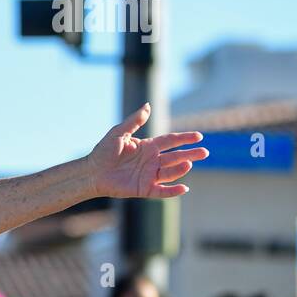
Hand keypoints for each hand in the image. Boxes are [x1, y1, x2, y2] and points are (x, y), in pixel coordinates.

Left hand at [85, 103, 207, 198]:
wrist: (91, 172)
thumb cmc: (103, 152)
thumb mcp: (118, 133)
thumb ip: (134, 121)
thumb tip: (148, 105)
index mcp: (148, 147)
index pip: (171, 141)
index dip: (184, 138)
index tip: (198, 136)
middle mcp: (152, 161)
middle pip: (175, 157)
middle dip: (190, 154)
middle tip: (205, 152)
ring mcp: (149, 175)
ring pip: (170, 172)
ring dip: (180, 169)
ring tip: (188, 164)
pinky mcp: (144, 189)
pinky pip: (162, 191)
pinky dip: (173, 191)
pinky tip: (184, 188)